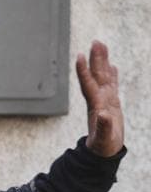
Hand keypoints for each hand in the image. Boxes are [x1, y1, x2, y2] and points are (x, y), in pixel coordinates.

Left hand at [76, 40, 123, 156]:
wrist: (104, 150)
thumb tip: (104, 115)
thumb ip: (104, 127)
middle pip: (96, 75)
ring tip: (101, 45)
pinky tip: (111, 65)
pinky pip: (111, 84)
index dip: (83, 71)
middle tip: (96, 41)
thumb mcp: (104, 138)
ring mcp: (105, 99)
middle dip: (96, 59)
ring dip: (103, 61)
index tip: (79, 56)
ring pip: (103, 76)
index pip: (88, 84)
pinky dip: (111, 74)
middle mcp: (98, 98)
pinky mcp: (112, 102)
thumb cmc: (103, 145)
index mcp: (95, 105)